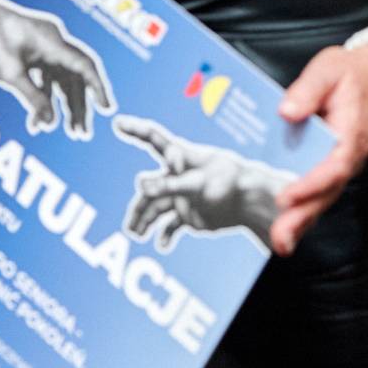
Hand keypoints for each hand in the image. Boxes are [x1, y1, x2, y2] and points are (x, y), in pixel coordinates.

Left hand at [0, 0, 114, 137]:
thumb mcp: (9, 74)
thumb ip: (33, 98)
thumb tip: (51, 124)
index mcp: (54, 42)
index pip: (85, 66)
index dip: (98, 88)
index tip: (107, 110)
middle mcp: (55, 43)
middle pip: (76, 77)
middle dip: (79, 106)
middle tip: (81, 134)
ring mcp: (46, 47)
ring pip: (63, 79)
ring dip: (65, 104)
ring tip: (69, 131)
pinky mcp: (35, 53)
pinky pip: (47, 77)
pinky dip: (44, 97)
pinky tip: (38, 121)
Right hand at [113, 116, 294, 252]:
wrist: (249, 202)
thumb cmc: (227, 183)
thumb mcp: (196, 183)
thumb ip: (168, 186)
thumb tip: (139, 185)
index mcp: (181, 158)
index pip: (154, 139)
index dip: (136, 129)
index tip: (117, 121)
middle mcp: (178, 176)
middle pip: (149, 189)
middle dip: (138, 207)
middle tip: (131, 227)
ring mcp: (183, 195)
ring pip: (156, 208)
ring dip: (145, 222)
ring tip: (137, 235)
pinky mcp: (190, 213)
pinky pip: (171, 225)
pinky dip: (165, 235)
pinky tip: (162, 245)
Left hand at [272, 45, 367, 255]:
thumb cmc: (349, 76)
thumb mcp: (328, 69)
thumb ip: (308, 89)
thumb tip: (287, 111)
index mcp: (350, 132)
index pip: (335, 164)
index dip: (312, 183)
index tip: (287, 195)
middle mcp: (349, 155)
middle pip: (328, 191)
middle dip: (304, 215)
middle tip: (280, 237)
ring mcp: (341, 166)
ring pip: (323, 198)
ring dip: (302, 222)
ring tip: (280, 242)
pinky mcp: (331, 169)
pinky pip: (318, 195)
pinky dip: (302, 215)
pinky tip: (284, 232)